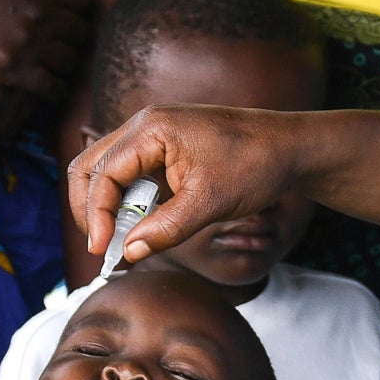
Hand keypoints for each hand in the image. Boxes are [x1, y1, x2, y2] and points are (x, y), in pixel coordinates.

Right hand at [0, 0, 90, 96]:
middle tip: (68, 47)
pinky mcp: (12, 71)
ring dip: (67, 66)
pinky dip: (55, 90)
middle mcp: (41, 15)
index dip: (79, 12)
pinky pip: (50, 86)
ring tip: (60, 68)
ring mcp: (28, 44)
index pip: (83, 3)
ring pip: (69, 62)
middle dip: (76, 40)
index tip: (71, 20)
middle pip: (80, 34)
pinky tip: (50, 89)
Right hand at [70, 104, 313, 275]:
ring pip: (104, 169)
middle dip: (89, 209)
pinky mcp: (163, 148)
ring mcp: (152, 135)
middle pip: (89, 166)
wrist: (290, 147)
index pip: (102, 173)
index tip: (101, 250)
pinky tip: (137, 227)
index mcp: (151, 129)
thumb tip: (127, 253)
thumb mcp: (209, 203)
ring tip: (118, 241)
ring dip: (105, 206)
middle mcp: (144, 125)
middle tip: (101, 246)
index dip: (95, 215)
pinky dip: (125, 201)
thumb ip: (165, 230)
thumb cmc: (255, 165)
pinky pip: (129, 174)